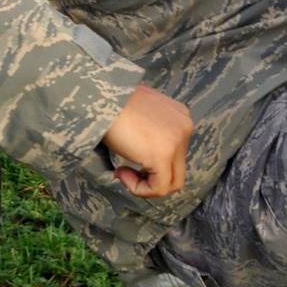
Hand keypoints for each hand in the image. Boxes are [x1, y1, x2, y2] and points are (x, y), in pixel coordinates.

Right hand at [102, 83, 192, 197]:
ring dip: (145, 185)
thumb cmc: (113, 104)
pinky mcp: (162, 156)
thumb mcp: (142, 116)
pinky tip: (121, 173)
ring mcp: (177, 142)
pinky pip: (159, 188)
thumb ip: (153, 134)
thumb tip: (146, 154)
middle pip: (177, 170)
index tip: (130, 158)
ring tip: (123, 172)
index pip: (176, 154)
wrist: (102, 98)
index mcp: (181, 117)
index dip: (152, 164)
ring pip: (172, 183)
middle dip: (152, 177)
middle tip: (126, 171)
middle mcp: (185, 128)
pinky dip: (139, 189)